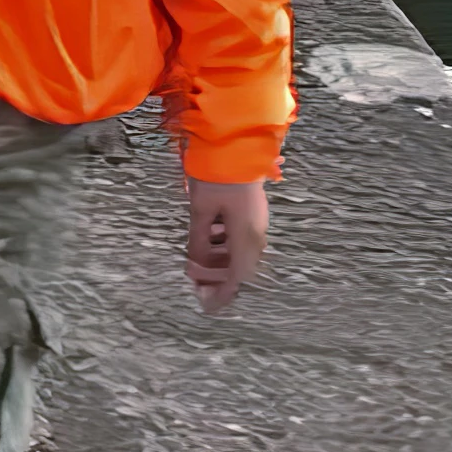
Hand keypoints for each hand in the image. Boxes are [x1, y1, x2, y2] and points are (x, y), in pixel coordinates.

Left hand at [185, 178, 267, 312]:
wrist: (236, 144)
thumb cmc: (216, 175)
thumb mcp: (201, 210)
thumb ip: (198, 240)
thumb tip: (195, 265)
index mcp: (246, 237)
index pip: (237, 277)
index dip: (223, 294)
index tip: (208, 307)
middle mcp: (256, 233)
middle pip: (240, 268)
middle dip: (218, 279)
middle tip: (196, 285)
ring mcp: (256, 221)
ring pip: (240, 252)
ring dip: (220, 262)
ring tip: (197, 264)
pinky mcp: (252, 212)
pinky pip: (239, 238)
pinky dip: (224, 246)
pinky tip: (207, 241)